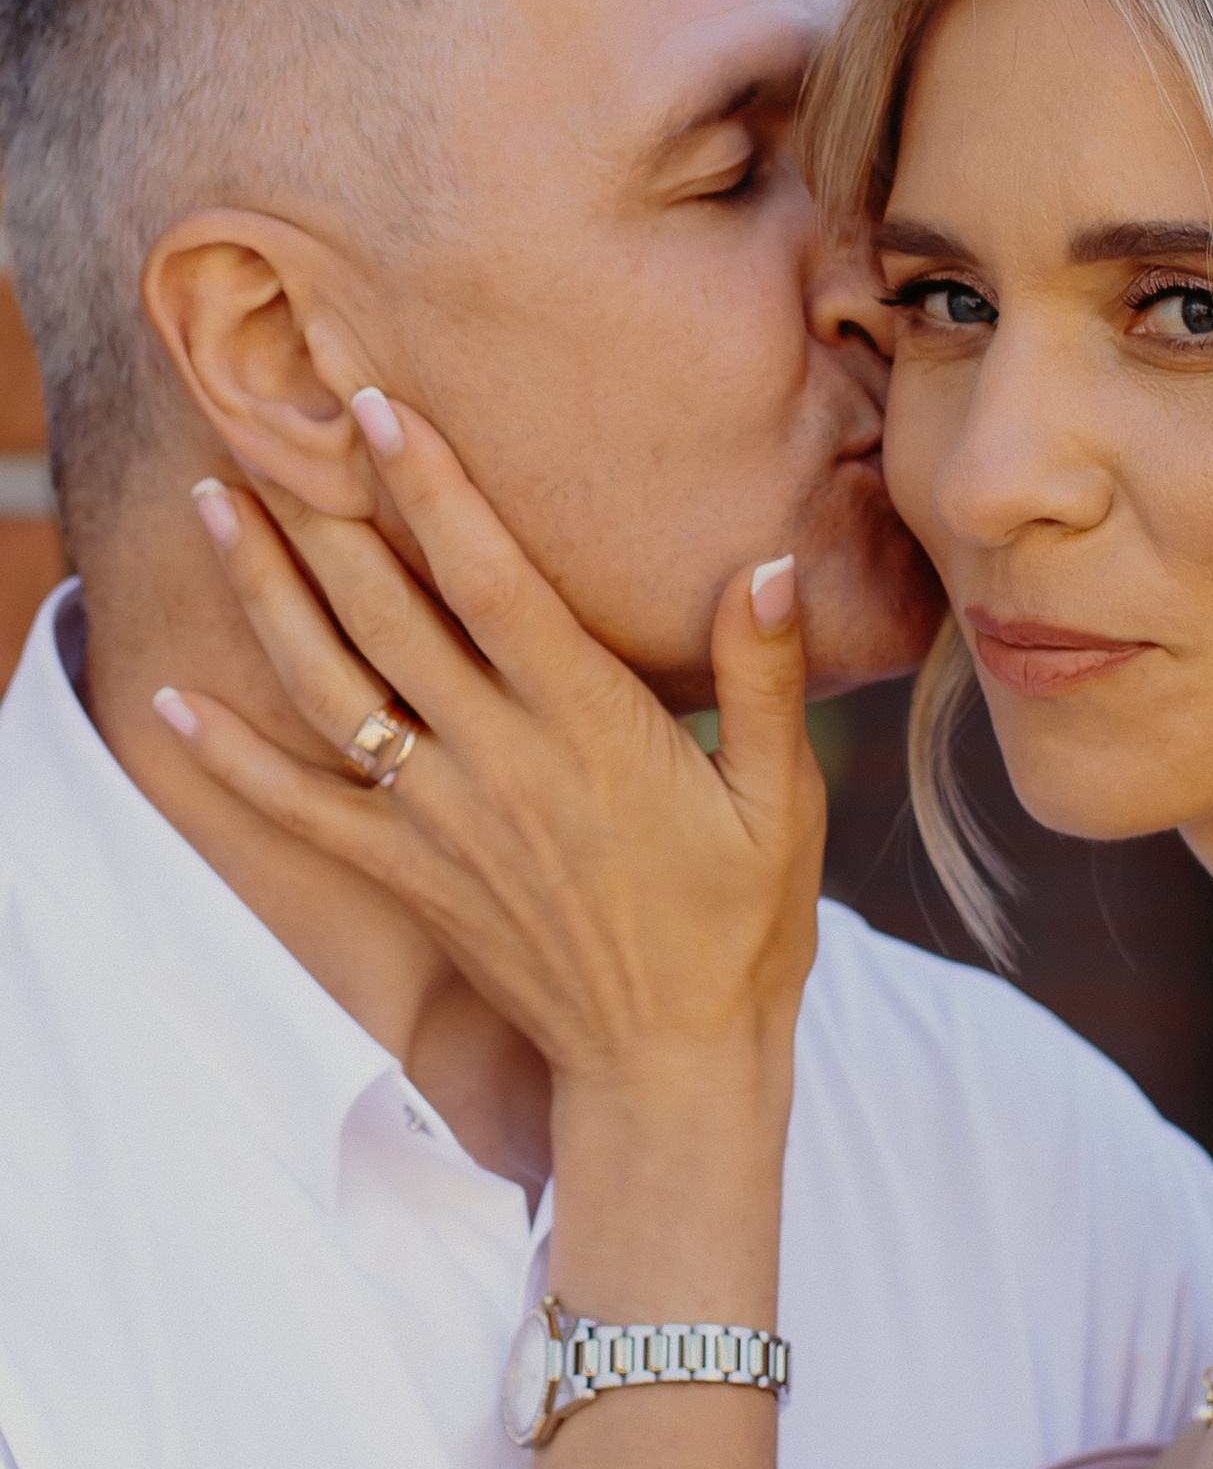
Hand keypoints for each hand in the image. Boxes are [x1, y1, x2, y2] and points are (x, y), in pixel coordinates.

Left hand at [158, 394, 825, 1128]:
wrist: (670, 1061)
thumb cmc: (739, 925)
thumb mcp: (783, 800)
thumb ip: (766, 679)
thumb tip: (769, 565)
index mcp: (591, 728)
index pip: (494, 584)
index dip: (434, 490)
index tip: (380, 407)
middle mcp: (499, 763)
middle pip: (390, 614)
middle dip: (331, 507)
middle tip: (275, 416)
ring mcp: (443, 821)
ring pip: (333, 688)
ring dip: (268, 594)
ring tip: (216, 506)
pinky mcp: (413, 875)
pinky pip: (302, 811)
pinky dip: (232, 760)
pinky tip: (173, 703)